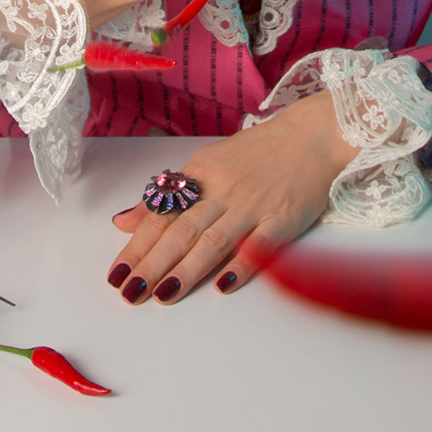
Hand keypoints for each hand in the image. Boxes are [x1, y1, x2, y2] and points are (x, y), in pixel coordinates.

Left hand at [105, 89, 357, 303]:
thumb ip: (167, 195)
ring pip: (213, 240)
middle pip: (181, 230)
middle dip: (153, 264)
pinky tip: (222, 287)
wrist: (313, 136)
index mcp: (200, 174)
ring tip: (163, 294)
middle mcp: (222, 189)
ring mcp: (252, 205)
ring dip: (187, 270)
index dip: (138, 245)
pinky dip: (241, 266)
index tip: (118, 274)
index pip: (161, 214)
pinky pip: (258, 246)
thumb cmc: (258, 153)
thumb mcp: (207, 163)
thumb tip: (123, 221)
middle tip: (130, 292)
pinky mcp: (282, 219)